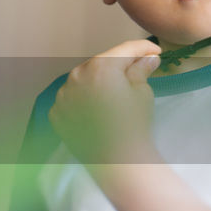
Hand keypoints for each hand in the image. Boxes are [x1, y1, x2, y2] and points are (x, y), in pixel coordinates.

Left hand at [48, 39, 161, 165]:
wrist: (117, 162)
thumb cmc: (133, 126)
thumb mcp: (142, 93)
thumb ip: (141, 69)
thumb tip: (148, 59)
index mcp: (101, 66)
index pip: (124, 50)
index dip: (142, 48)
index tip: (154, 51)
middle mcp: (77, 75)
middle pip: (101, 63)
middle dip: (118, 65)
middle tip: (137, 68)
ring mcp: (63, 94)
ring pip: (83, 79)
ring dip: (98, 80)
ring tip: (116, 90)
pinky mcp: (56, 112)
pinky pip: (71, 98)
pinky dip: (83, 98)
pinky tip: (97, 107)